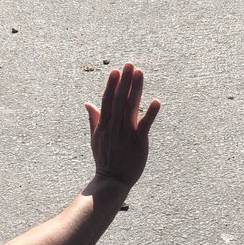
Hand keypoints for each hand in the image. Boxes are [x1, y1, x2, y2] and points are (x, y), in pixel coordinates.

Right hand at [86, 63, 159, 188]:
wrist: (112, 180)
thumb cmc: (105, 159)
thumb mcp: (96, 137)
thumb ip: (94, 119)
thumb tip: (88, 103)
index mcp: (104, 125)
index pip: (107, 100)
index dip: (111, 85)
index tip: (116, 71)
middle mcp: (114, 126)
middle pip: (119, 99)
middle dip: (124, 81)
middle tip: (130, 64)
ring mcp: (126, 133)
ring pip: (130, 107)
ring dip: (135, 89)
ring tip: (140, 73)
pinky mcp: (138, 141)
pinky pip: (145, 125)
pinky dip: (150, 113)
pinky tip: (156, 101)